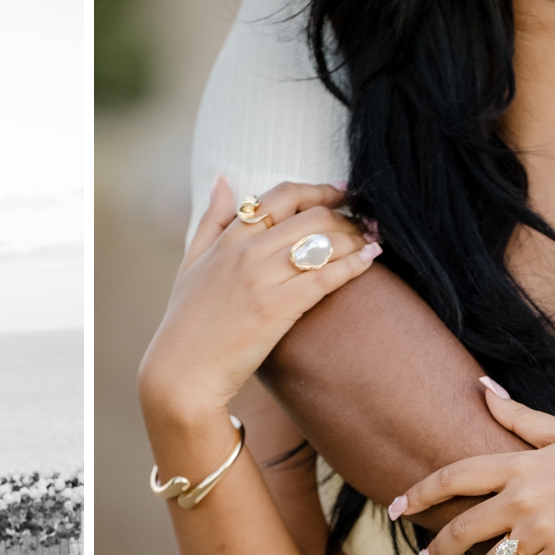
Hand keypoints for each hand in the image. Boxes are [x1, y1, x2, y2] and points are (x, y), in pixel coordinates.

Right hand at [139, 178, 379, 428]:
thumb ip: (210, 220)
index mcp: (229, 238)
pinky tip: (371, 260)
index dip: (318, 190)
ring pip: (322, 242)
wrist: (180, 374)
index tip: (341, 192)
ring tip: (373, 241)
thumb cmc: (184, 324)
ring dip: (355, 237)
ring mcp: (261, 279)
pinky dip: (353, 265)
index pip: (282, 196)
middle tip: (366, 222)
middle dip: (345, 216)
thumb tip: (223, 179)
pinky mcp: (276, 309)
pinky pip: (324, 278)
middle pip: (310, 216)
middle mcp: (247, 252)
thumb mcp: (190, 264)